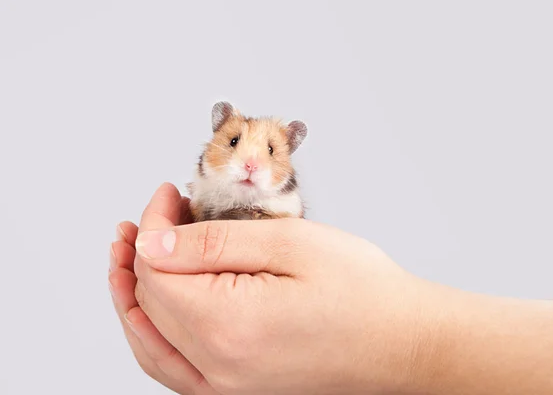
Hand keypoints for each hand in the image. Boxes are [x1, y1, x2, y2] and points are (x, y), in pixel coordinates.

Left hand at [129, 183, 441, 394]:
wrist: (403, 343)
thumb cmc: (362, 292)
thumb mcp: (290, 244)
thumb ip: (213, 243)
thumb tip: (153, 243)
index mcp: (227, 326)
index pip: (156, 269)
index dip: (152, 225)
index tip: (167, 195)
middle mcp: (218, 369)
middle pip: (149, 302)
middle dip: (145, 250)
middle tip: (160, 214)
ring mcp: (225, 389)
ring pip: (149, 340)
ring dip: (134, 294)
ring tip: (131, 257)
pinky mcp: (236, 391)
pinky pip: (171, 367)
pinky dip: (152, 332)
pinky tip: (154, 307)